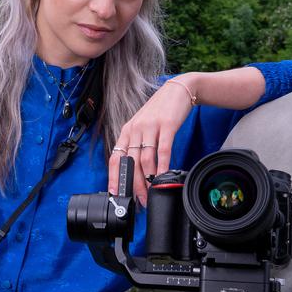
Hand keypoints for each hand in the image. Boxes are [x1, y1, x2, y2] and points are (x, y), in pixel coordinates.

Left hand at [108, 77, 196, 205]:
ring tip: (152, 192)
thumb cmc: (159, 112)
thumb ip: (137, 145)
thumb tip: (136, 170)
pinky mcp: (167, 126)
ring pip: (146, 159)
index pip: (115, 158)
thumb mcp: (142, 127)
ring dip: (149, 179)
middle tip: (140, 199)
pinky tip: (163, 176)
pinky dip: (163, 166)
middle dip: (134, 185)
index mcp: (127, 131)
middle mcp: (135, 129)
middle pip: (131, 163)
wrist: (177, 91)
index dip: (114, 177)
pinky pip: (163, 150)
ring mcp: (150, 127)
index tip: (115, 193)